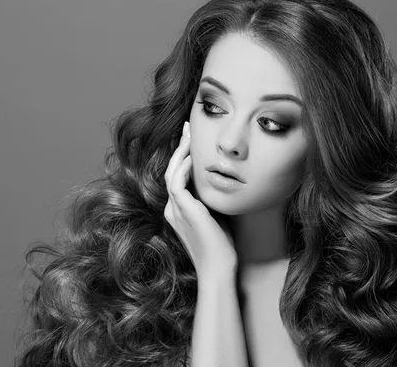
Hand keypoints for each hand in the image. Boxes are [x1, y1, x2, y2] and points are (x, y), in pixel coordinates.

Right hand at [164, 121, 237, 281]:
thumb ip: (213, 200)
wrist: (218, 268)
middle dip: (180, 147)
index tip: (193, 140)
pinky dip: (183, 167)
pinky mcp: (183, 210)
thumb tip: (225, 181)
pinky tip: (194, 155)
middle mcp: (173, 208)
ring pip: (172, 172)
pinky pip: (177, 182)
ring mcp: (175, 209)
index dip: (184, 156)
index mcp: (179, 210)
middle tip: (188, 128)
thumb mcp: (217, 216)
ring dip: (181, 151)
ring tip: (190, 134)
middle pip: (171, 169)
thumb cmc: (222, 247)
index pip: (177, 176)